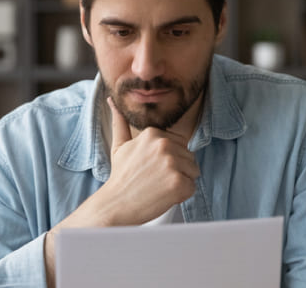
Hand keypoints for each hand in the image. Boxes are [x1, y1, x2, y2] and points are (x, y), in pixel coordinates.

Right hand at [92, 97, 199, 225]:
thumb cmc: (120, 177)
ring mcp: (172, 164)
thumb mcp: (120, 146)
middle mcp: (164, 145)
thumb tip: (113, 100)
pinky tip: (163, 196)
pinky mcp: (179, 183)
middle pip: (188, 157)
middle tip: (155, 179)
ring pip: (192, 172)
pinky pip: (192, 187)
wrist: (115, 205)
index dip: (169, 159)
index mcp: (153, 134)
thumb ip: (120, 122)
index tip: (152, 168)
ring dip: (180, 182)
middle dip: (176, 170)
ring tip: (159, 187)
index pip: (179, 144)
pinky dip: (181, 195)